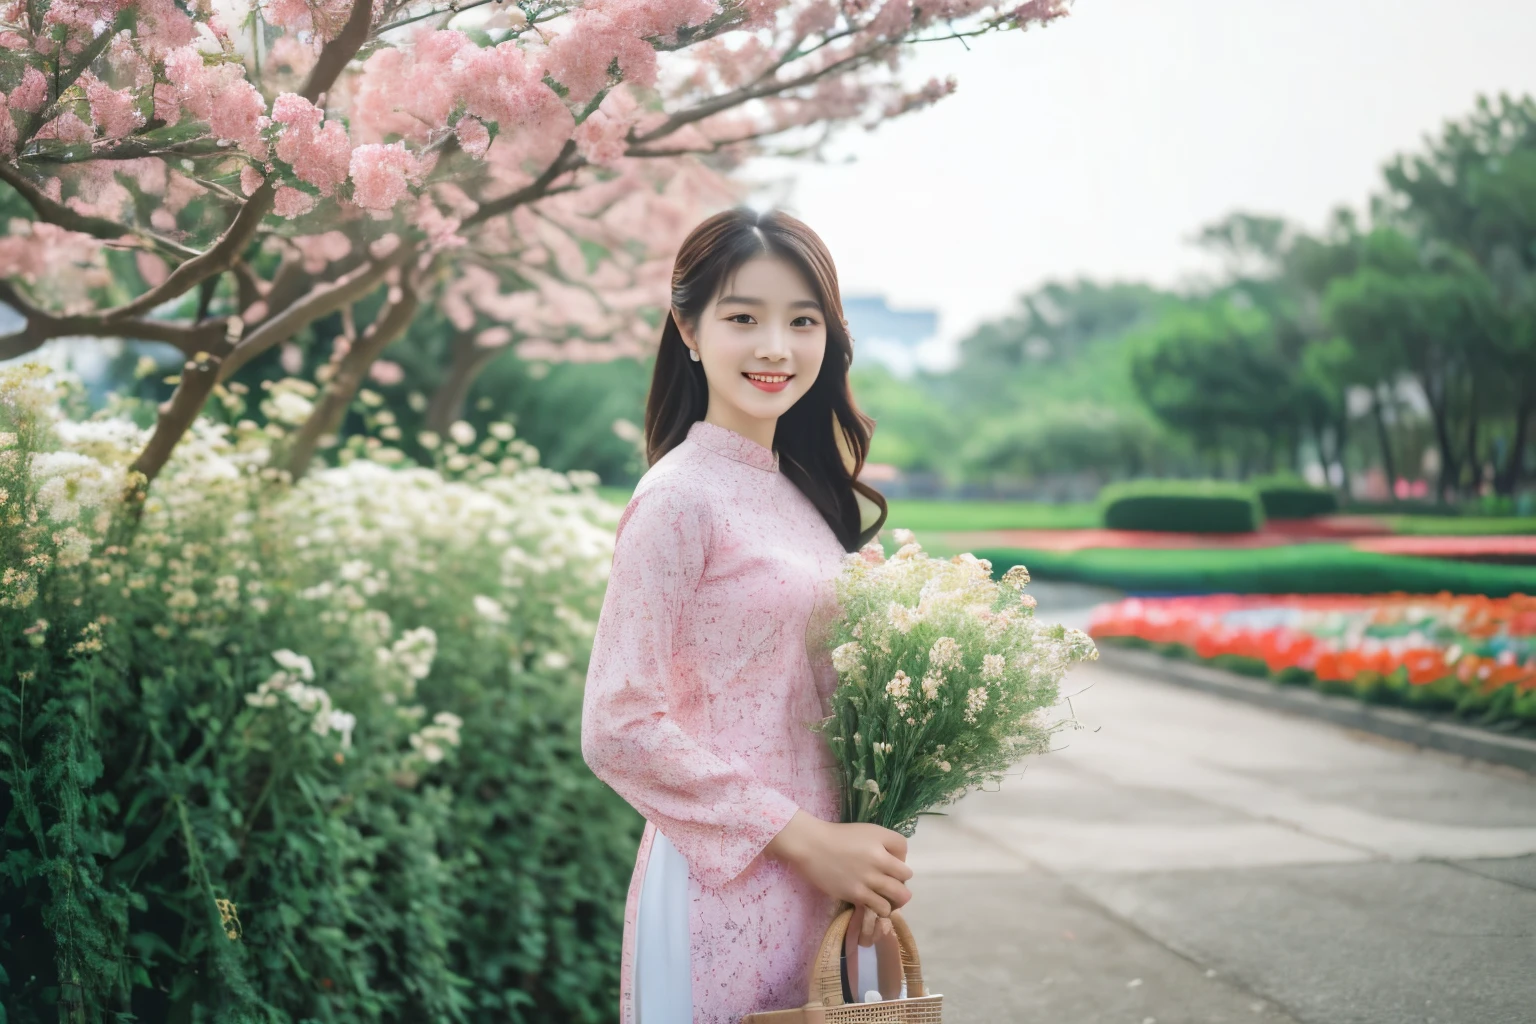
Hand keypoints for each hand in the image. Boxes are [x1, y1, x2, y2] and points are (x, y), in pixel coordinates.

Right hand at [765, 810, 912, 939]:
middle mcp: (879, 859)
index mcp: (880, 839)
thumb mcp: (865, 830)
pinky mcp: (856, 894)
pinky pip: (881, 908)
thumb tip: (895, 862)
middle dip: (900, 881)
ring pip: (898, 897)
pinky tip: (874, 904)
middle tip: (889, 884)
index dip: (900, 857)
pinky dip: (881, 908)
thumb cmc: (838, 836)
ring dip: (894, 898)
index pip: (905, 850)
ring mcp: (868, 878)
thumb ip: (884, 842)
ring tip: (884, 897)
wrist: (812, 846)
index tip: (889, 863)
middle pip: (906, 876)